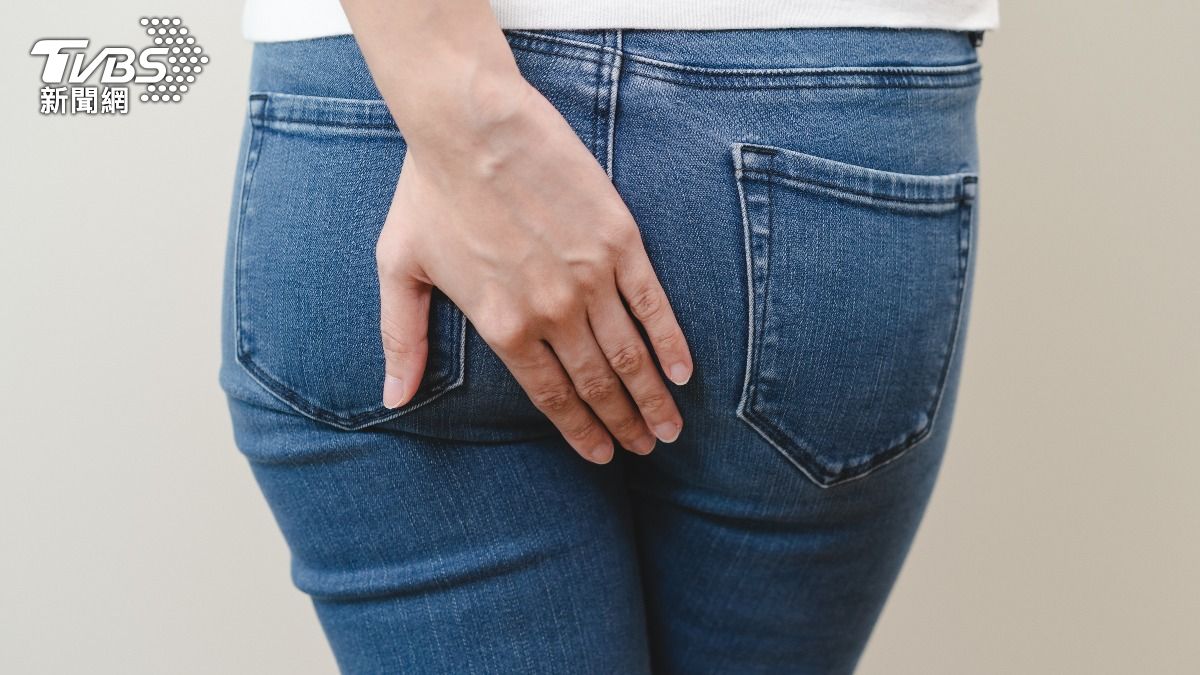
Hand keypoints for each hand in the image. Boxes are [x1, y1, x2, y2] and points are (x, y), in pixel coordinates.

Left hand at [375, 80, 692, 463]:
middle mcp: (551, 312)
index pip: (551, 396)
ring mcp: (590, 278)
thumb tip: (392, 396)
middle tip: (645, 449)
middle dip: (624, 423)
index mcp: (502, 326)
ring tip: (670, 428)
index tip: (601, 455)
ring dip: (652, 397)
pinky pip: (652, 303)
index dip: (580, 432)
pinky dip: (670, 341)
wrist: (470, 125)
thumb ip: (402, 339)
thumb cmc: (428, 192)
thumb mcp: (400, 269)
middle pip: (597, 384)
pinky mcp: (619, 241)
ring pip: (630, 354)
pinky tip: (683, 372)